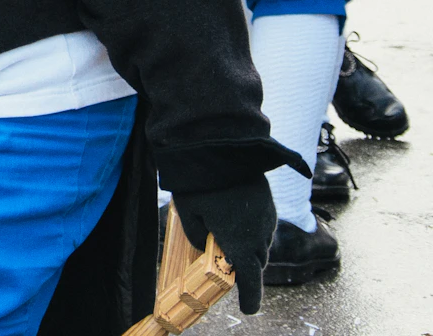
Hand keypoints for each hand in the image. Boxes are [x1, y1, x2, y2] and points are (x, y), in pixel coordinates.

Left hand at [175, 177, 277, 313]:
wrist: (221, 148)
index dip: (251, 297)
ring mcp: (268, 218)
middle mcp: (259, 235)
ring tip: (229, 237)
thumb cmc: (198, 183)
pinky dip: (253, 231)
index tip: (249, 309)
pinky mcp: (270, 204)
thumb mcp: (188, 214)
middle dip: (245, 268)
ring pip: (261, 244)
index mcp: (239, 243)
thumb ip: (197, 237)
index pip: (250, 279)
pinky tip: (236, 218)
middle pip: (256, 262)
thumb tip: (206, 245)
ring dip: (249, 247)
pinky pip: (264, 227)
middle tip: (228, 266)